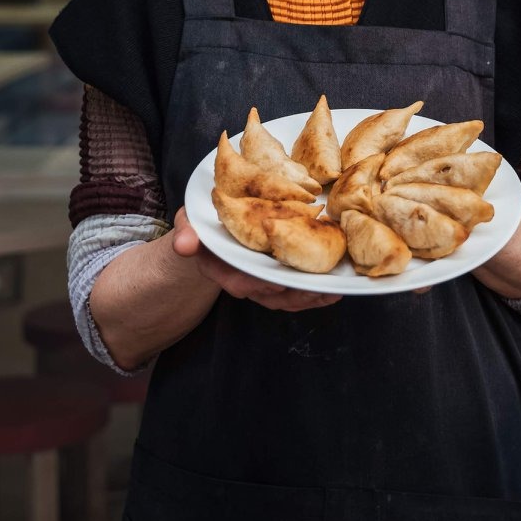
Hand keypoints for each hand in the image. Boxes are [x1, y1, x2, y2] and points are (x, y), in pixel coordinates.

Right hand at [168, 207, 340, 311]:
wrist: (214, 232)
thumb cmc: (204, 224)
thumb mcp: (190, 222)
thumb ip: (187, 231)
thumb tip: (185, 244)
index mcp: (221, 267)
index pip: (238, 280)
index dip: (256, 283)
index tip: (275, 280)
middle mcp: (243, 280)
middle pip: (269, 294)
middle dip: (293, 294)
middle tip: (316, 287)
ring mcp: (262, 284)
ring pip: (286, 298)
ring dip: (310, 297)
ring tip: (333, 290)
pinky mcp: (278, 282)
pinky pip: (297, 294)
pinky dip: (316, 294)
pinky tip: (335, 289)